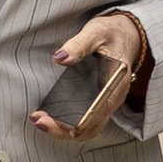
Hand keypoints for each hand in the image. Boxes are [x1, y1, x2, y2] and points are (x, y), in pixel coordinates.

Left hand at [31, 9, 148, 139]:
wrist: (124, 35)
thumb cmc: (111, 34)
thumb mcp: (96, 32)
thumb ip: (79, 44)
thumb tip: (60, 58)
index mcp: (117, 84)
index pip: (101, 111)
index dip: (81, 120)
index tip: (60, 121)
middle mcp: (112, 99)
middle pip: (91, 127)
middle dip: (64, 129)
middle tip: (40, 120)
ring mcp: (105, 104)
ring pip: (85, 128)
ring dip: (61, 128)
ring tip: (38, 119)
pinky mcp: (96, 103)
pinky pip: (82, 121)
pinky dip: (64, 123)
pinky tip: (47, 116)